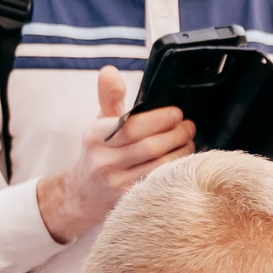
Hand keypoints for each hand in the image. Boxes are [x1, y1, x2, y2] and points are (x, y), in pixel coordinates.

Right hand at [35, 65, 196, 243]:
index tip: (177, 113)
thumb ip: (109, 97)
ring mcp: (117, 184)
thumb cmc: (99, 152)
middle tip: (189, 126)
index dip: (159, 120)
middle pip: (150, 147)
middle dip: (176, 134)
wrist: (84, 194)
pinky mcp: (129, 201)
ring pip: (159, 166)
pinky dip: (176, 170)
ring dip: (182, 152)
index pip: (132, 126)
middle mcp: (104, 161)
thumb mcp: (100, 123)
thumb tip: (110, 71)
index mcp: (96, 136)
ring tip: (188, 141)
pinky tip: (183, 162)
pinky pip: (160, 183)